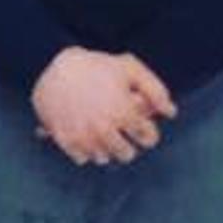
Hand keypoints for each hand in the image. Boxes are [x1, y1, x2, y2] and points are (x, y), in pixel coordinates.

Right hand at [32, 48, 173, 164]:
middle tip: (120, 131)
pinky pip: (82, 158)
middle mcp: (104, 129)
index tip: (141, 127)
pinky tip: (84, 133)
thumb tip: (171, 112)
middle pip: (127, 155)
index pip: (148, 138)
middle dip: (128, 144)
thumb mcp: (130, 68)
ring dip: (106, 148)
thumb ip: (156, 90)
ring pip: (104, 158)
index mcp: (124, 112)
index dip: (148, 132)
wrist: (51, 64)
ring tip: (101, 131)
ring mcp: (83, 136)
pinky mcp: (65, 140)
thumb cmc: (96, 65)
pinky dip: (85, 150)